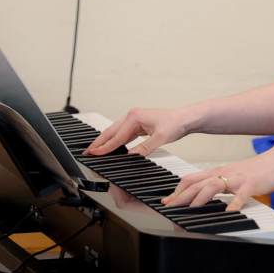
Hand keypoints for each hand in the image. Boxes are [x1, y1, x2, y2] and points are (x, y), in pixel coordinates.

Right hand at [85, 106, 200, 156]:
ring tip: (95, 150)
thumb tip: (131, 156)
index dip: (105, 147)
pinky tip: (112, 147)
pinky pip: (123, 134)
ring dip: (106, 142)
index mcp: (134, 117)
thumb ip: (144, 148)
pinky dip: (116, 141)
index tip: (94, 153)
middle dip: (98, 142)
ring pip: (115, 133)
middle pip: (111, 132)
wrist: (186, 118)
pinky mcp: (138, 125)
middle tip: (87, 152)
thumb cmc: (176, 124)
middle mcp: (132, 116)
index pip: (117, 136)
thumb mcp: (160, 138)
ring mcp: (134, 120)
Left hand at [159, 153, 273, 212]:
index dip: (177, 190)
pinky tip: (229, 213)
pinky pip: (241, 195)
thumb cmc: (254, 171)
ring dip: (200, 198)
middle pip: (197, 183)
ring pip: (213, 186)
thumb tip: (202, 195)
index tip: (166, 200)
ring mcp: (236, 179)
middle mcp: (223, 174)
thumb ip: (217, 185)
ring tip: (191, 209)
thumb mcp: (231, 176)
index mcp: (216, 172)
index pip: (191, 179)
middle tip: (169, 206)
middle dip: (181, 195)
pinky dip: (234, 204)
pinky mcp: (251, 185)